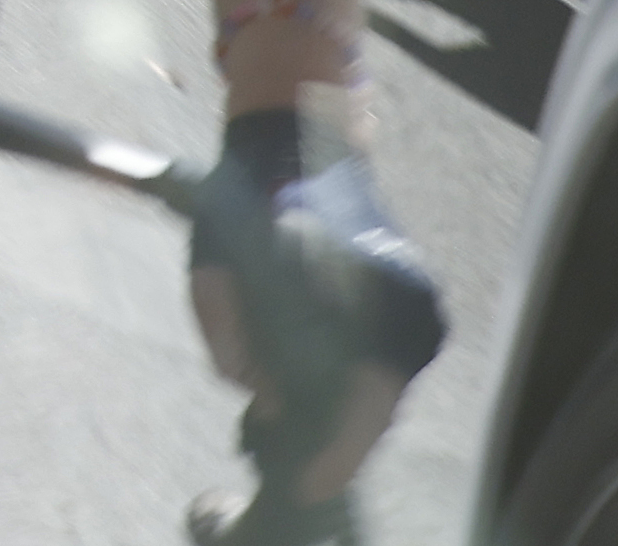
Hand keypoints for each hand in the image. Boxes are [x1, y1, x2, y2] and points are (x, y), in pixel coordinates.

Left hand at [186, 111, 443, 513]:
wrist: (294, 142)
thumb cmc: (244, 202)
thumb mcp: (210, 257)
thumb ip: (224, 327)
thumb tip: (255, 391)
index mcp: (364, 289)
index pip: (366, 398)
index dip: (338, 451)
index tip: (308, 485)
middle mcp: (405, 301)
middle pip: (377, 403)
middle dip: (333, 436)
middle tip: (288, 456)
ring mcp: (416, 301)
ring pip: (383, 387)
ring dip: (341, 408)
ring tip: (291, 418)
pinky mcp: (413, 300)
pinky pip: (386, 362)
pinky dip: (352, 381)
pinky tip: (310, 383)